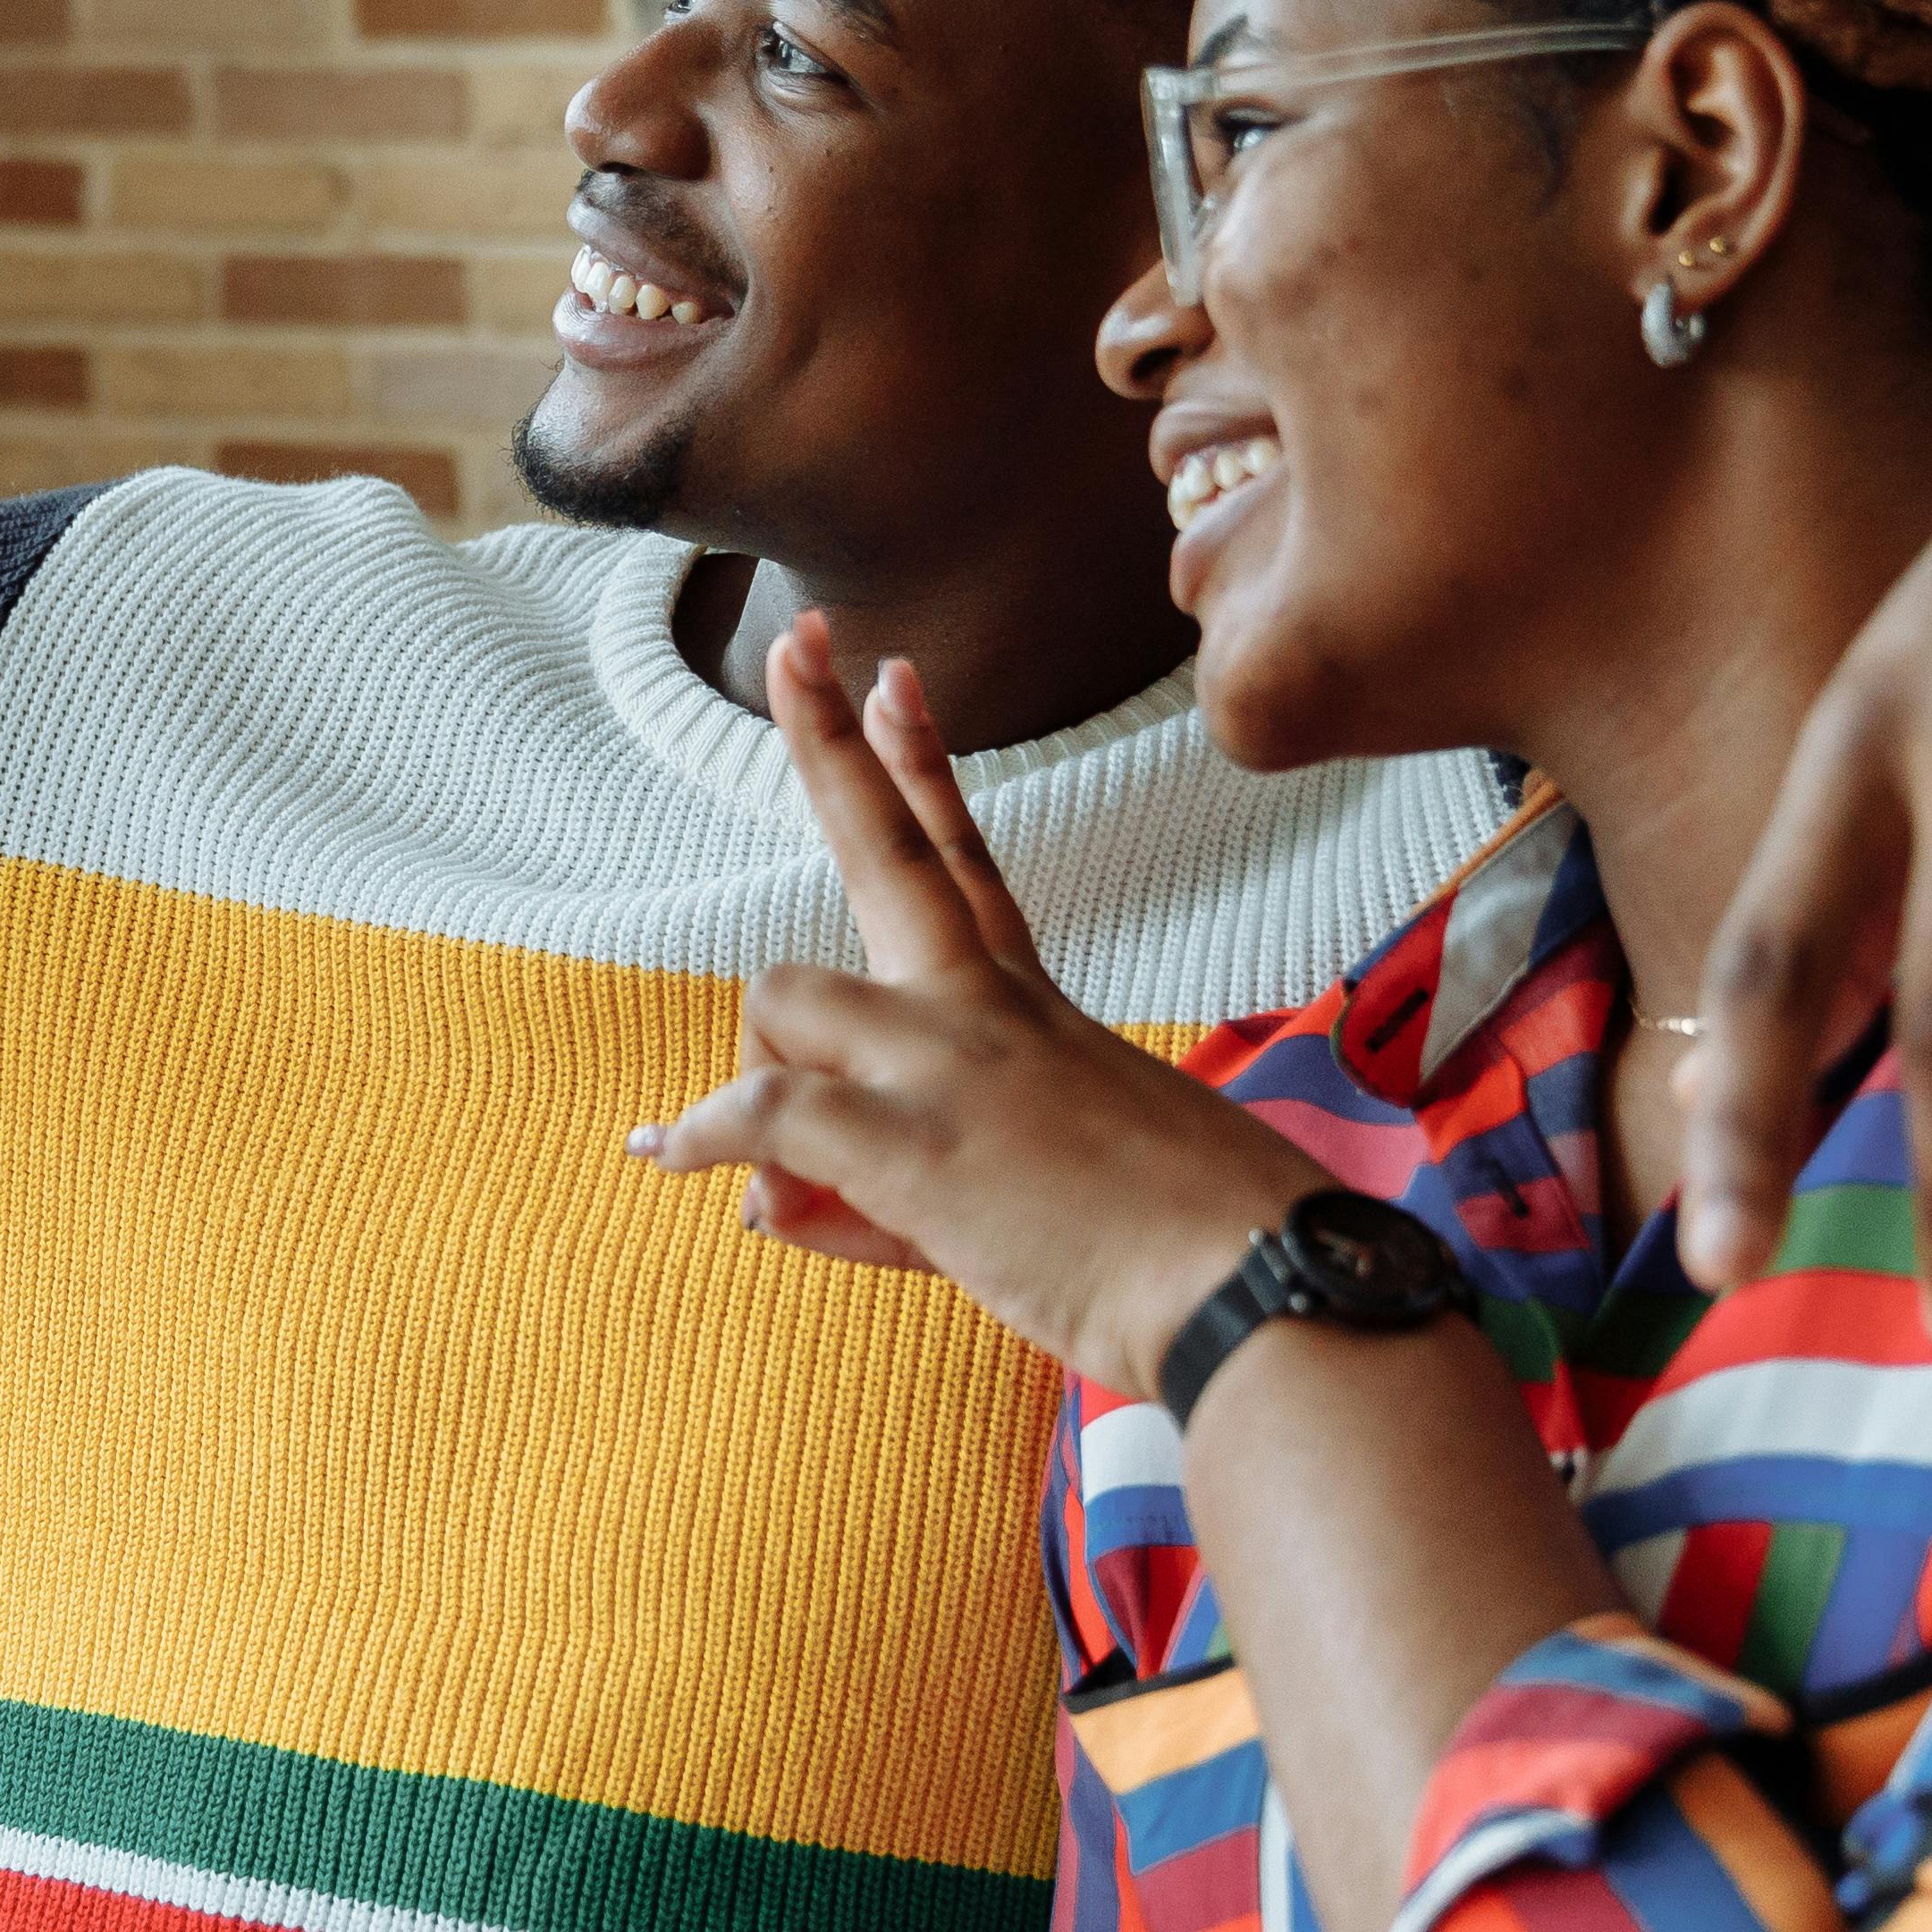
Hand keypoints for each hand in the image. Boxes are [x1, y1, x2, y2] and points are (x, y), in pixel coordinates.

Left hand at [632, 610, 1324, 1394]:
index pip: (964, 860)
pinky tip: (673, 1159)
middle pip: (888, 843)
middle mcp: (989, 1006)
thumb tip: (754, 1207)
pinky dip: (703, 1136)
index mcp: (1034, 1007)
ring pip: (781, 997)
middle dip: (828, 737)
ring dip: (753, 1081)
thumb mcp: (1023, 1206)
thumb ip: (875, 1198)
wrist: (1258, 1289)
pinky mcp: (915, 1137)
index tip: (892, 676)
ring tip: (793, 1178)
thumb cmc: (1178, 1261)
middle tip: (797, 642)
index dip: (922, 765)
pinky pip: (759, 1110)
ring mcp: (951, 1058)